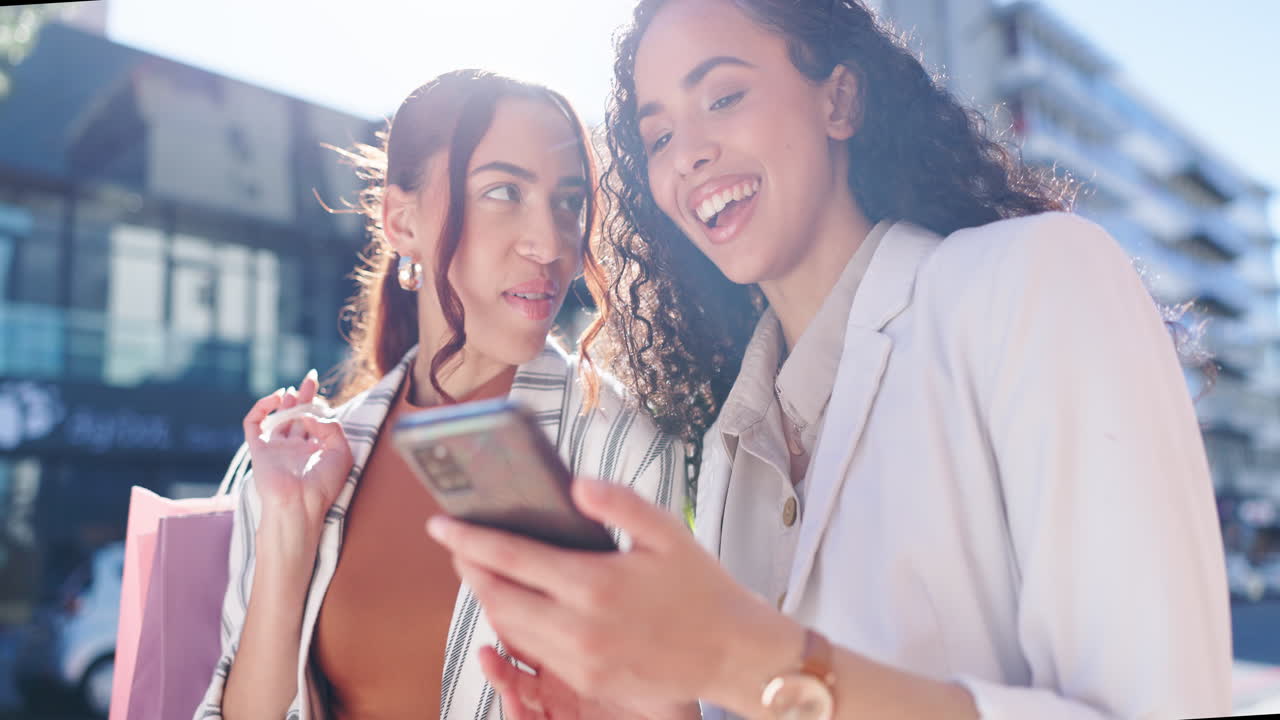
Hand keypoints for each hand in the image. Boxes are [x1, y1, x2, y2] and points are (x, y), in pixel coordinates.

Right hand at [243, 370, 351, 535]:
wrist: (299, 504)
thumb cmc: (323, 484)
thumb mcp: (341, 452)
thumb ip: (330, 426)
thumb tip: (309, 414)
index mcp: (315, 452)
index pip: (315, 423)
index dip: (318, 405)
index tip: (321, 389)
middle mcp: (295, 450)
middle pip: (298, 417)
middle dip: (304, 397)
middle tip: (311, 378)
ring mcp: (276, 449)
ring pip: (278, 418)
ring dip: (286, 402)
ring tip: (294, 391)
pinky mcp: (258, 450)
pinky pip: (253, 424)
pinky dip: (261, 408)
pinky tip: (276, 400)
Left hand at [429, 479, 801, 713]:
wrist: (733, 653)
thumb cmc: (702, 588)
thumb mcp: (667, 532)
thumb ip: (618, 503)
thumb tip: (574, 485)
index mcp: (594, 584)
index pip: (511, 558)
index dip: (469, 539)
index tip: (440, 523)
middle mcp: (579, 628)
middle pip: (497, 598)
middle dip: (469, 569)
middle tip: (457, 544)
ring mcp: (581, 661)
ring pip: (510, 629)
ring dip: (488, 599)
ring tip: (482, 570)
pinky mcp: (588, 681)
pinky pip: (535, 652)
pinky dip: (516, 625)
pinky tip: (518, 603)